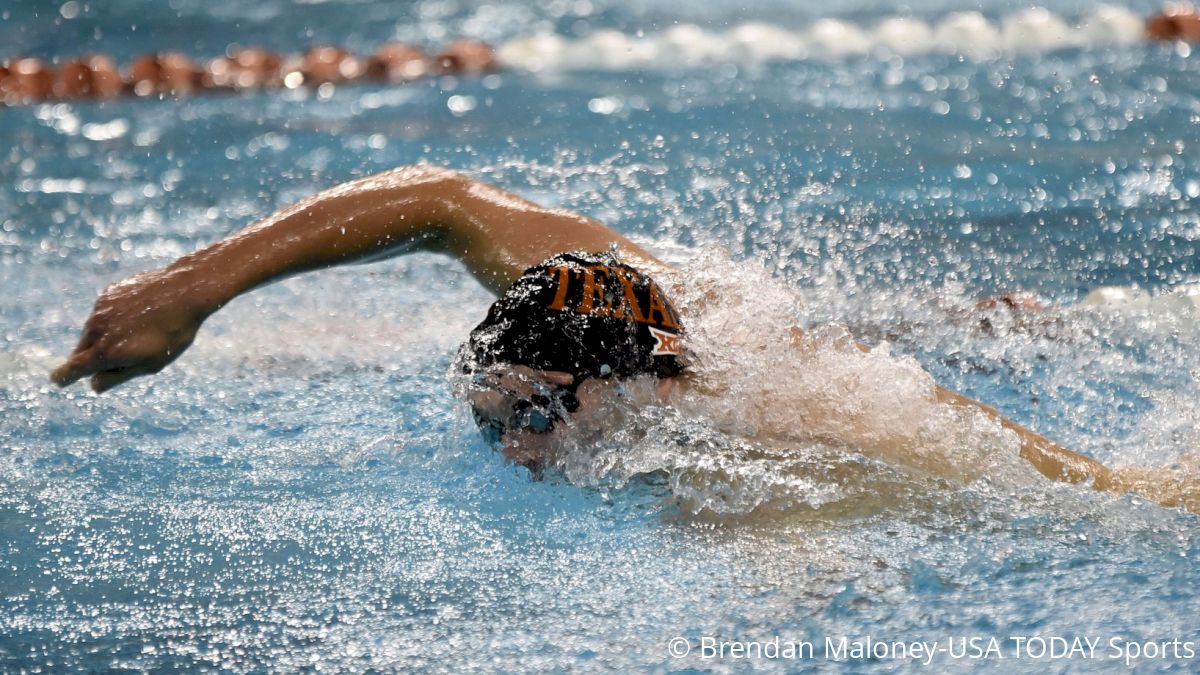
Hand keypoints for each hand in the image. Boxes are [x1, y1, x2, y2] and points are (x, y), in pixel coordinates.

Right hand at [50, 264, 212, 392]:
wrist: (185, 291)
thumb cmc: (172, 333)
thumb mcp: (151, 364)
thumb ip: (118, 376)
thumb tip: (93, 384)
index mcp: (106, 352)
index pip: (73, 369)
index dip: (65, 377)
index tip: (58, 380)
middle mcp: (96, 329)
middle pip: (82, 351)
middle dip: (93, 359)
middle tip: (120, 360)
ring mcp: (100, 309)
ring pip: (92, 331)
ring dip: (104, 338)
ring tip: (138, 335)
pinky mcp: (108, 294)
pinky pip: (103, 313)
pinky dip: (113, 319)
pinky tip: (138, 316)